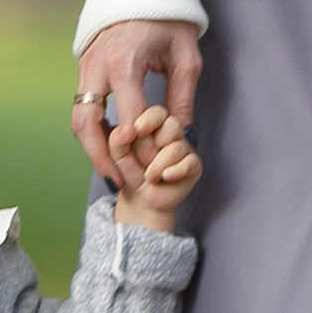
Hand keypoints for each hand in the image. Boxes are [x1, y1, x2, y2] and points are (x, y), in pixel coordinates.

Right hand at [72, 17, 202, 186]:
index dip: (140, 150)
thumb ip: (182, 98)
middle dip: (101, 158)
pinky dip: (92, 130)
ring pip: (77, 118)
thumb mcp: (186, 57)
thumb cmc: (168, 19)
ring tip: (114, 170)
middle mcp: (98, 67)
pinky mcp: (84, 68)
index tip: (155, 167)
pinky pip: (81, 106)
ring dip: (92, 148)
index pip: (127, 121)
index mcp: (124, 64)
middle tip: (121, 182)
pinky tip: (110, 145)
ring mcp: (86, 67)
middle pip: (86, 125)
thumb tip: (182, 136)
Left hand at [109, 100, 202, 229]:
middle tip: (143, 161)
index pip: (158, 112)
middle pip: (172, 125)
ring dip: (158, 165)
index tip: (137, 131)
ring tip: (150, 176)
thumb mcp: (117, 154)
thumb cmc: (131, 172)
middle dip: (152, 146)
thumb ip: (117, 139)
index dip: (148, 120)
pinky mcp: (194, 166)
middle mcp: (172, 134)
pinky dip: (175, 171)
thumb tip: (128, 130)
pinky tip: (165, 178)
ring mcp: (185, 149)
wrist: (140, 200)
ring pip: (178, 147)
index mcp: (154, 125)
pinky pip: (189, 163)